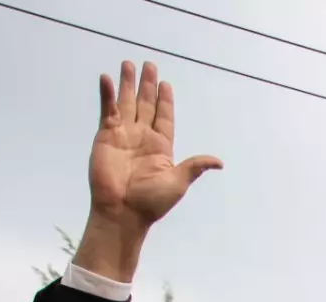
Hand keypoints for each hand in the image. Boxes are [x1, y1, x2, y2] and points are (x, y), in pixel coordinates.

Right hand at [74, 62, 221, 279]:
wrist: (122, 211)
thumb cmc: (151, 202)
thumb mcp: (178, 182)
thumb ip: (195, 166)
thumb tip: (219, 162)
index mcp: (161, 148)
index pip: (164, 117)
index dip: (165, 101)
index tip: (165, 84)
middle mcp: (142, 138)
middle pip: (145, 105)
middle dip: (147, 86)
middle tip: (148, 65)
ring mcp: (123, 136)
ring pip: (126, 103)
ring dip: (128, 84)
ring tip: (129, 64)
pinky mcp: (106, 136)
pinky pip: (107, 110)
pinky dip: (108, 95)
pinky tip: (108, 79)